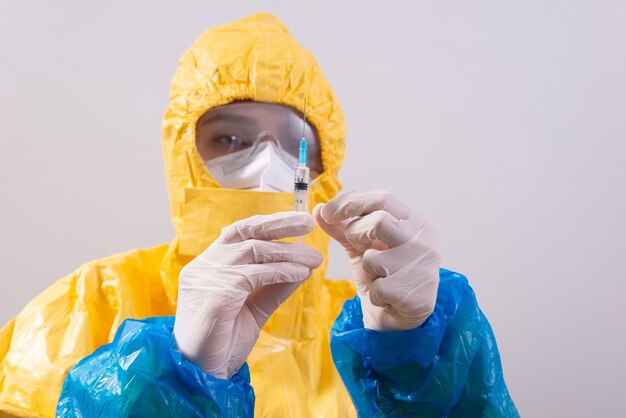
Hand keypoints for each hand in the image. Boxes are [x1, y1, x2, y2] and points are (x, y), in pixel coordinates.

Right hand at [173, 212, 322, 378]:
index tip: (297, 222)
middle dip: (279, 223)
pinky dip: (281, 271)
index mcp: (210, 264)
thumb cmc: (222, 342)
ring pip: (253, 250)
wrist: (201, 374)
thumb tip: (302, 266)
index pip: (240, 232)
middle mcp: (205, 265)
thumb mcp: (254, 308)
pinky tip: (301, 273)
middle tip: (308, 222)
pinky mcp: (217, 294)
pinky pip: (254, 274)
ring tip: (314, 259)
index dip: (269, 224)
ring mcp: (207, 277)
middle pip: (244, 231)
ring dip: (288, 253)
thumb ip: (274, 286)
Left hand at [314, 190, 439, 330]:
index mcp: (413, 221)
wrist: (399, 317)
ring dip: (366, 268)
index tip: (328, 212)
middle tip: (356, 246)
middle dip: (356, 234)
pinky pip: (378, 288)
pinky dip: (373, 294)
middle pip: (379, 222)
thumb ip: (341, 227)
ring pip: (375, 257)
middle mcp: (422, 240)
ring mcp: (422, 267)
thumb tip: (319, 209)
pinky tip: (385, 298)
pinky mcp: (417, 295)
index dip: (350, 202)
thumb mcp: (360, 246)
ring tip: (377, 276)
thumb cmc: (382, 274)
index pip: (382, 198)